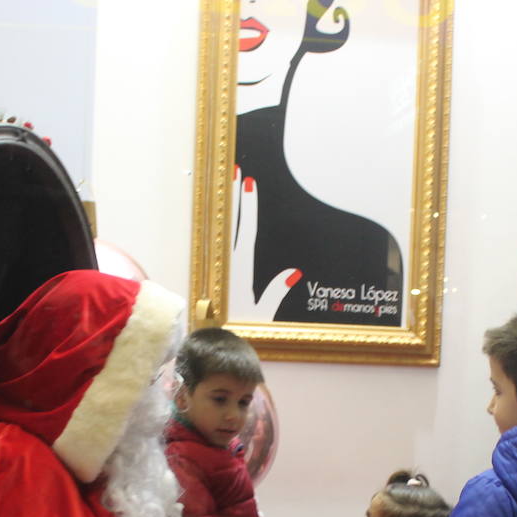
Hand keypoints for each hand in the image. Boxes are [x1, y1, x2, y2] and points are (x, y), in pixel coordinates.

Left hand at [229, 166, 301, 320]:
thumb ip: (276, 292)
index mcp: (241, 271)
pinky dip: (232, 227)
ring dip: (231, 208)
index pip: (246, 231)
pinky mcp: (226, 274)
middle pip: (234, 225)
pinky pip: (228, 243)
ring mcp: (227, 268)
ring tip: (232, 184)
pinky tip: (233, 217)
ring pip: (229, 231)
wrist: (223, 344)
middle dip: (235, 199)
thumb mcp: (264, 312)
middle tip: (235, 172)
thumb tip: (293, 272)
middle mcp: (232, 266)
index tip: (248, 184)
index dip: (248, 207)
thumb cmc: (243, 330)